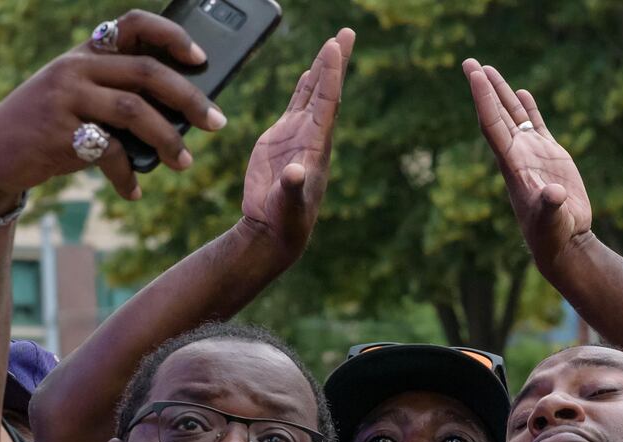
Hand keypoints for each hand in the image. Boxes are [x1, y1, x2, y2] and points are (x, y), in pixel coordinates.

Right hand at [0, 9, 226, 207]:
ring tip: (185, 163)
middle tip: (216, 122)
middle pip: (146, 72)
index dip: (171, 36)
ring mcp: (64, 98)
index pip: (132, 25)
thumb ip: (116, 96)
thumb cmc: (48, 128)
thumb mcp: (77, 100)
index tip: (202, 58)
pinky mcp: (57, 133)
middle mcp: (74, 68)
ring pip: (134, 112)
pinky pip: (110, 153)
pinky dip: (127, 175)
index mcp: (84, 54)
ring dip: (168, 140)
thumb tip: (181, 117)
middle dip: (189, 99)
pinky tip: (133, 191)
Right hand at [240, 29, 353, 262]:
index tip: (334, 47)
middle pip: (327, 90)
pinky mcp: (282, 138)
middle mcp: (312, 135)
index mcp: (316, 146)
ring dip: (324, 68)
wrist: (275, 228)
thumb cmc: (285, 219)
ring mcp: (298, 134)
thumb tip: (294, 173)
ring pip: (314, 93)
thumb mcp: (288, 204)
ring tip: (334, 42)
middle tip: (347, 32)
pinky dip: (305, 85)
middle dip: (337, 61)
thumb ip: (291, 187)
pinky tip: (312, 70)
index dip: (331, 75)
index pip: (327, 103)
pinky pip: (297, 104)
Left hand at [462, 58, 591, 267]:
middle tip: (468, 61)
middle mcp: (517, 155)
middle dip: (483, 88)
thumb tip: (554, 193)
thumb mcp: (551, 218)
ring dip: (500, 92)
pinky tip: (520, 92)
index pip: (492, 125)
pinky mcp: (549, 156)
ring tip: (487, 68)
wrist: (563, 240)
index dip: (483, 99)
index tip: (474, 75)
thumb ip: (550, 205)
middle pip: (495, 114)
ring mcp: (532, 153)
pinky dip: (527, 107)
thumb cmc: (553, 233)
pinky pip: (534, 124)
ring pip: (512, 115)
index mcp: (512, 164)